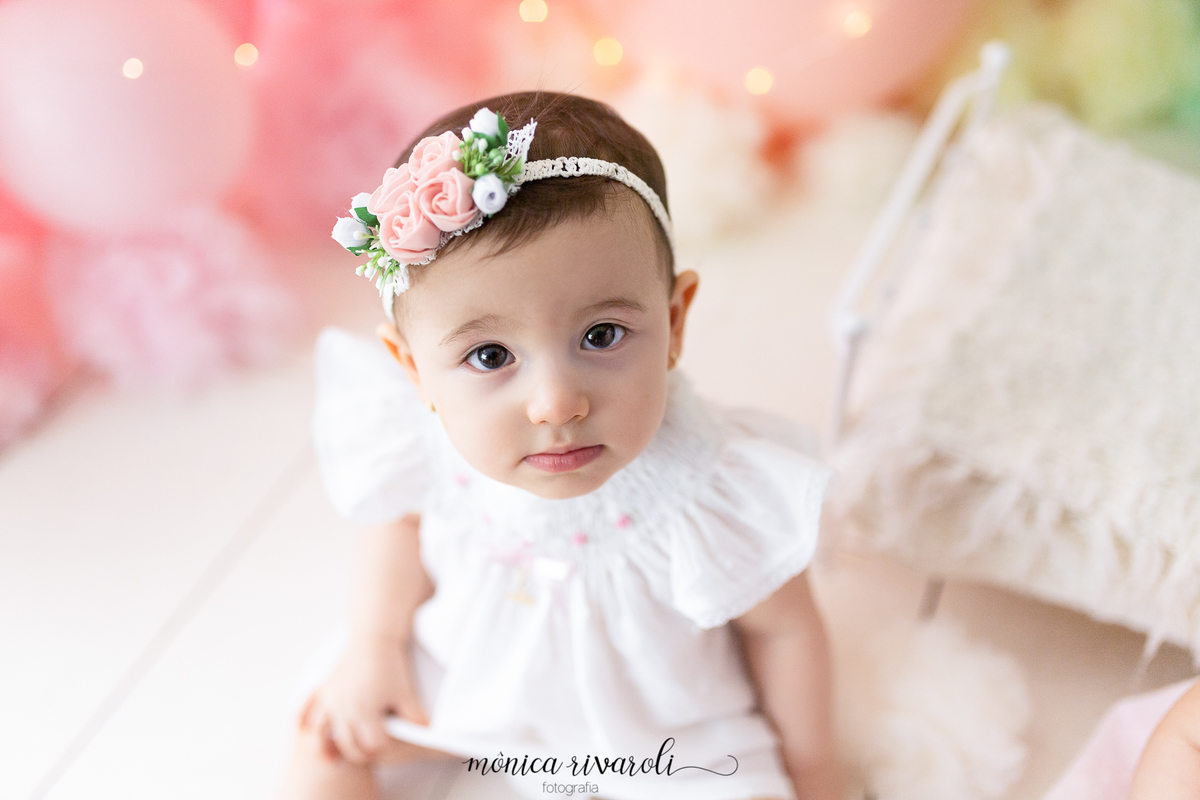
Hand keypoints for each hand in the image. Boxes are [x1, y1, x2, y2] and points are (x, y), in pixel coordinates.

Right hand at [300, 635, 428, 765]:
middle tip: (374, 751)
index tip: (391, 739)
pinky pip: (307, 713)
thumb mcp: (406, 692)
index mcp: (365, 712)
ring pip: (323, 737)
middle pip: (350, 746)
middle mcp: (344, 709)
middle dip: (363, 753)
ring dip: (332, 747)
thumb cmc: (390, 665)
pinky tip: (311, 733)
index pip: (373, 745)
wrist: (373, 638)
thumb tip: (425, 732)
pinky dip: (307, 725)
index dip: (385, 746)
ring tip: (342, 755)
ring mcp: (330, 701)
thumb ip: (414, 716)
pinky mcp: (323, 691)